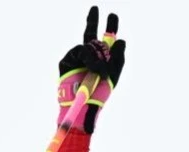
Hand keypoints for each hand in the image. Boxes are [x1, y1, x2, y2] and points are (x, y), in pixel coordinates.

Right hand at [57, 6, 126, 133]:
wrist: (83, 105)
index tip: (112, 15)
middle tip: (96, 7)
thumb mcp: (114, 74)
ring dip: (98, 57)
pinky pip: (81, 51)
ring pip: (89, 45)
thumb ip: (118, 57)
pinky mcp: (67, 61)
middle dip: (94, 20)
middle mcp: (87, 57)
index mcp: (100, 59)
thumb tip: (121, 39)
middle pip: (90, 34)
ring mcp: (76, 58)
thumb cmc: (99, 94)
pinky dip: (90, 59)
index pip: (104, 41)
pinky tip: (94, 68)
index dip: (109, 27)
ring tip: (101, 72)